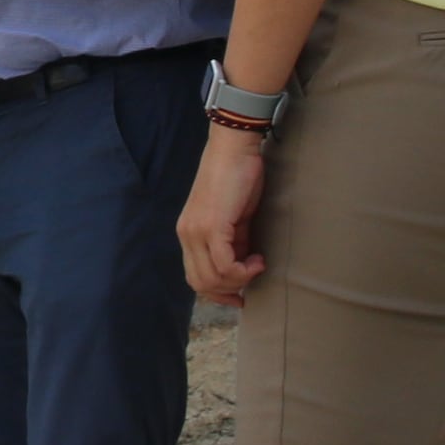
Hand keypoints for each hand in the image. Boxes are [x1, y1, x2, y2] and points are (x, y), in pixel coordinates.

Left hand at [178, 124, 270, 303]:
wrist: (234, 148)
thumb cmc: (237, 177)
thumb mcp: (233, 218)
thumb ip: (232, 242)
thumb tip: (243, 264)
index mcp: (188, 233)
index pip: (194, 278)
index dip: (218, 293)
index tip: (240, 297)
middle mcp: (187, 235)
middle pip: (201, 283)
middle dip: (230, 290)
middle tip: (253, 278)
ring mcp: (196, 231)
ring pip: (212, 278)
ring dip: (240, 280)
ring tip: (257, 264)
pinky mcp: (212, 226)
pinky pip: (224, 264)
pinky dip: (243, 270)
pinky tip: (258, 259)